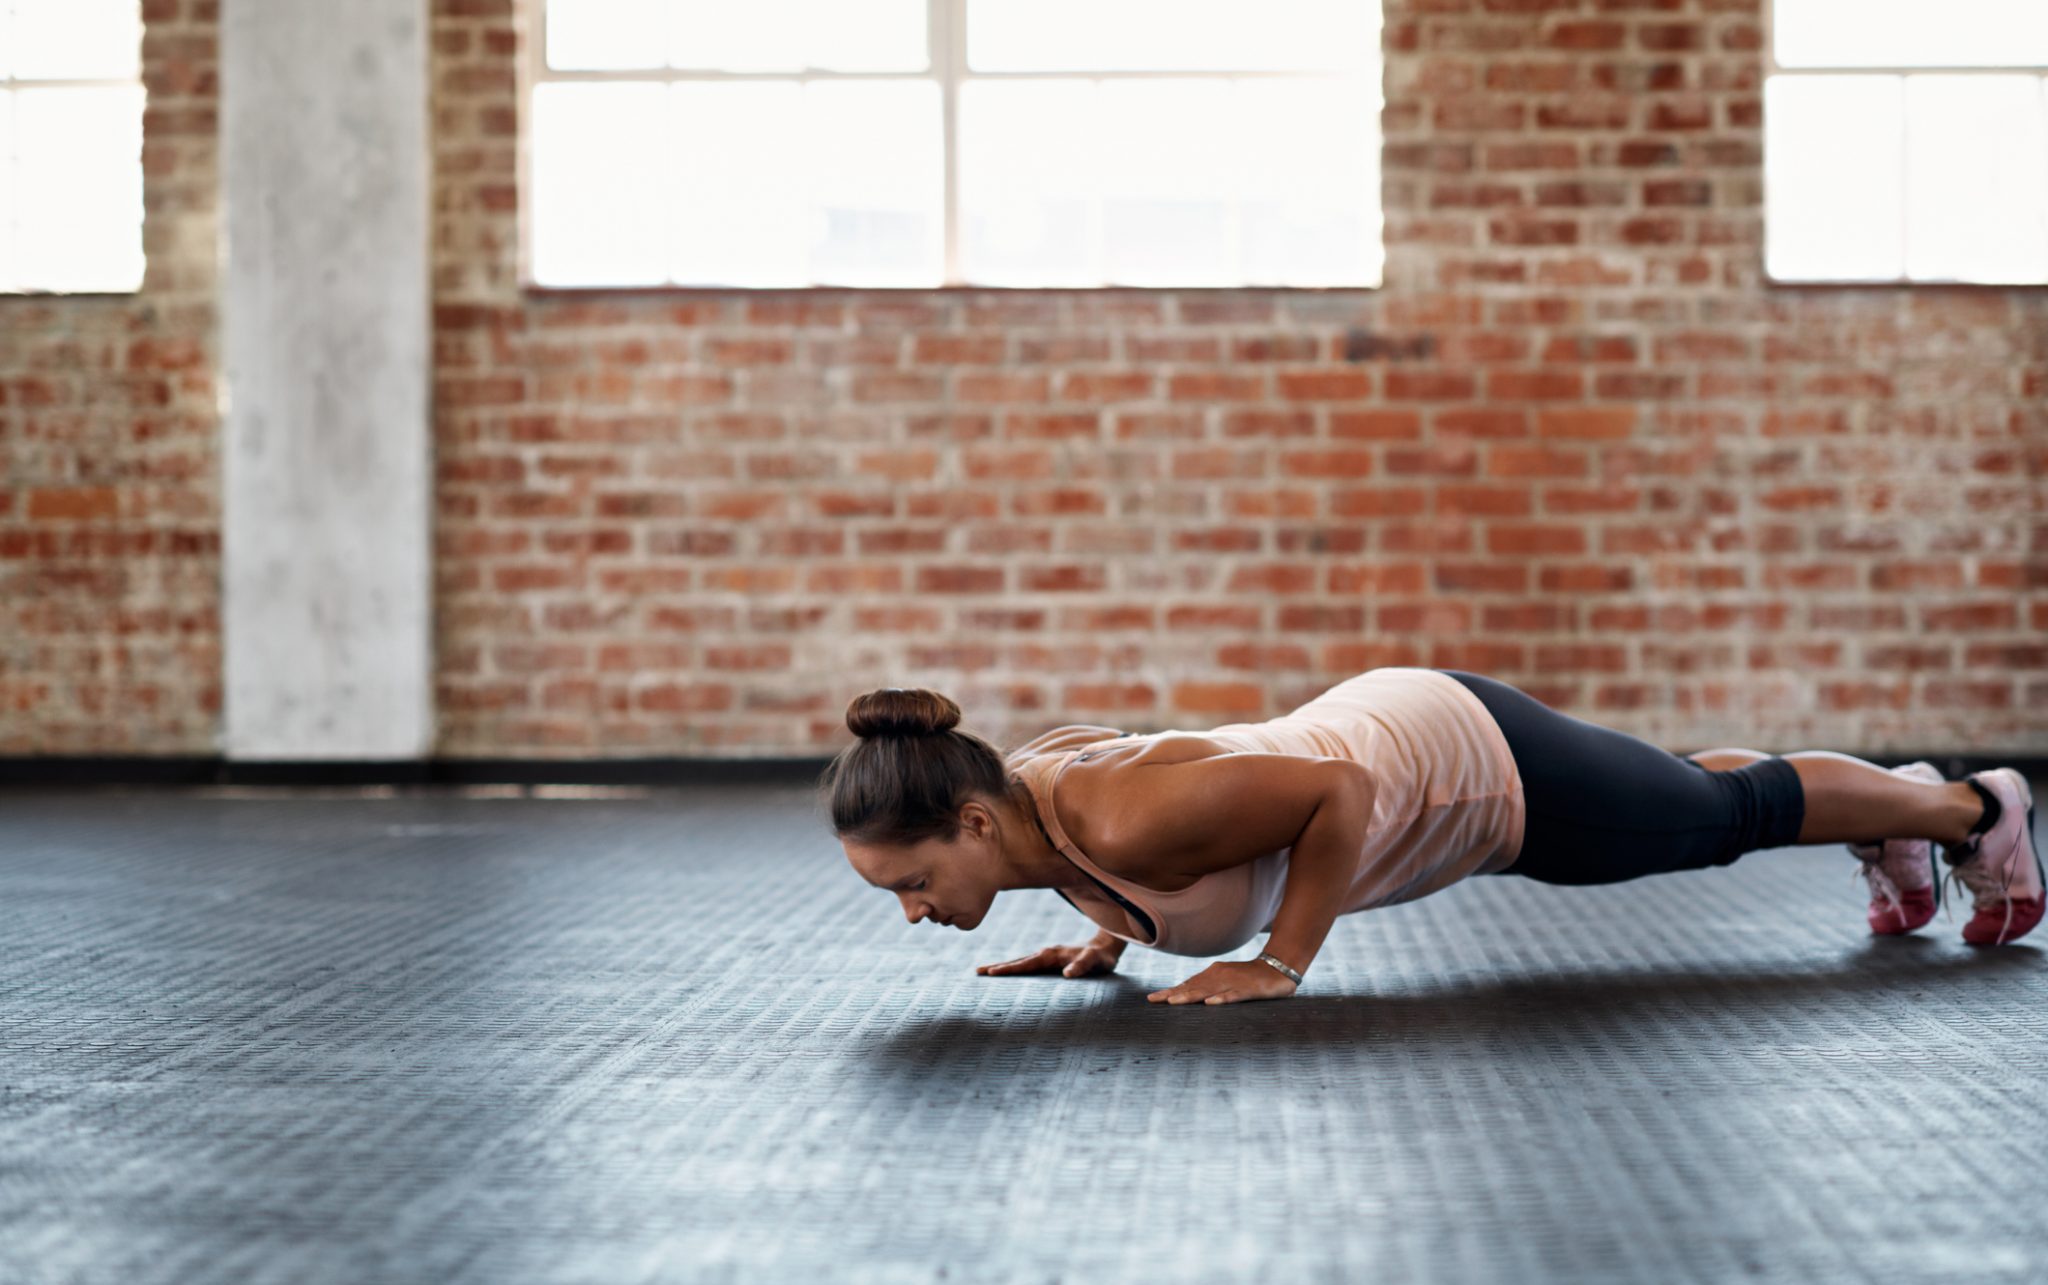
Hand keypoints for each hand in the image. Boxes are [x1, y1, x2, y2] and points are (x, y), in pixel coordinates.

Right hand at [976, 941, 1120, 978]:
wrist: (1107, 946)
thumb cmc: (1101, 957)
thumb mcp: (1095, 962)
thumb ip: (1083, 966)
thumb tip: (1067, 975)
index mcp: (1053, 954)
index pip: (1027, 963)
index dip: (1010, 969)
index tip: (992, 973)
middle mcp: (1047, 953)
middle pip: (1019, 960)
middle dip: (998, 967)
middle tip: (977, 972)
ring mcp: (1048, 956)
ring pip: (1022, 961)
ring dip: (1004, 966)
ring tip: (985, 972)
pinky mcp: (1051, 959)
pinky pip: (1029, 963)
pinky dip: (1016, 967)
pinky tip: (1010, 973)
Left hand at [1147, 959, 1296, 1005]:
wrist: (1278, 968)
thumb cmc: (1249, 977)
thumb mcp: (1226, 980)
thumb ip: (1209, 986)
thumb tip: (1187, 994)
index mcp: (1213, 974)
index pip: (1188, 984)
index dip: (1170, 991)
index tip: (1152, 999)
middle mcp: (1219, 976)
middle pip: (1193, 987)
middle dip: (1173, 994)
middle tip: (1154, 1001)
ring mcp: (1233, 983)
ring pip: (1208, 991)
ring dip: (1190, 996)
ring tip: (1174, 1002)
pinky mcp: (1248, 990)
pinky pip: (1233, 996)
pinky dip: (1222, 1000)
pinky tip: (1210, 1004)